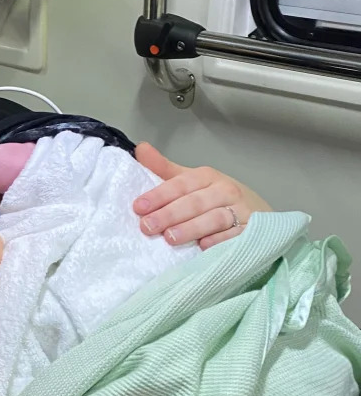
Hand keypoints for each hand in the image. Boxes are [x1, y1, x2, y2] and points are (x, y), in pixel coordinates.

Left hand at [134, 143, 272, 248]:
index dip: (160, 195)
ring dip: (192, 228)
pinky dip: (220, 241)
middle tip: (147, 226)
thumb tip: (141, 149)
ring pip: (215, 218)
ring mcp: (240, 211)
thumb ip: (164, 169)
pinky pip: (235, 236)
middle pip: (195, 202)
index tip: (139, 207)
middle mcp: (225, 191)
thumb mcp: (190, 181)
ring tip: (170, 238)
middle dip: (170, 214)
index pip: (181, 184)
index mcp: (207, 177)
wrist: (255, 211)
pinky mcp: (251, 230)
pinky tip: (202, 247)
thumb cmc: (214, 197)